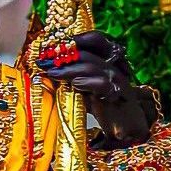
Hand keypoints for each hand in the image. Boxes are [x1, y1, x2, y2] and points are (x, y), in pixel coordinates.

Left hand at [36, 30, 150, 144]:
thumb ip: (72, 80)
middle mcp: (112, 66)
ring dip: (69, 69)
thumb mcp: (85, 91)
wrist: (127, 127)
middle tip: (43, 62)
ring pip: (92, 66)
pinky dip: (87, 82)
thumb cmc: (105, 109)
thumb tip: (50, 72)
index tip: (48, 49)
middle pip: (87, 53)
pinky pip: (102, 83)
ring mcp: (116, 78)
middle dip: (63, 56)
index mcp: (105, 62)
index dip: (70, 43)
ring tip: (51, 73)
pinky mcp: (118, 92)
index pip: (91, 42)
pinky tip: (74, 84)